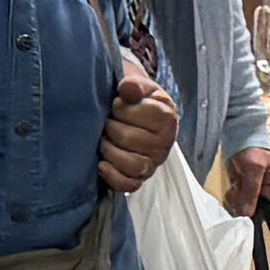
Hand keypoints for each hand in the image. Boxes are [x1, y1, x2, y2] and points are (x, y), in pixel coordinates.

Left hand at [98, 65, 179, 191]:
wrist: (133, 113)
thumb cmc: (135, 100)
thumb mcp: (137, 86)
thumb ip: (134, 84)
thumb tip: (127, 88)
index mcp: (168, 117)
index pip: (144, 115)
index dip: (123, 109)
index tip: (116, 104)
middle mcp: (165, 142)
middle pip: (132, 140)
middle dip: (112, 129)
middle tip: (107, 121)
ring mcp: (154, 162)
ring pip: (133, 165)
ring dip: (110, 151)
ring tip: (103, 140)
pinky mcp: (142, 178)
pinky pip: (130, 185)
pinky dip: (113, 176)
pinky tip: (101, 164)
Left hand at [223, 145, 269, 217]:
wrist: (240, 137)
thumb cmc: (253, 148)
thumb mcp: (254, 169)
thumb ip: (251, 192)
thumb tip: (247, 214)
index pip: (269, 212)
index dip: (256, 213)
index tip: (244, 208)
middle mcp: (267, 194)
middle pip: (254, 213)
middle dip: (242, 206)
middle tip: (237, 192)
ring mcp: (254, 193)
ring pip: (243, 209)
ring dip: (235, 202)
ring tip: (235, 187)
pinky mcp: (243, 191)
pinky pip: (235, 204)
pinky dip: (231, 199)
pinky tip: (232, 189)